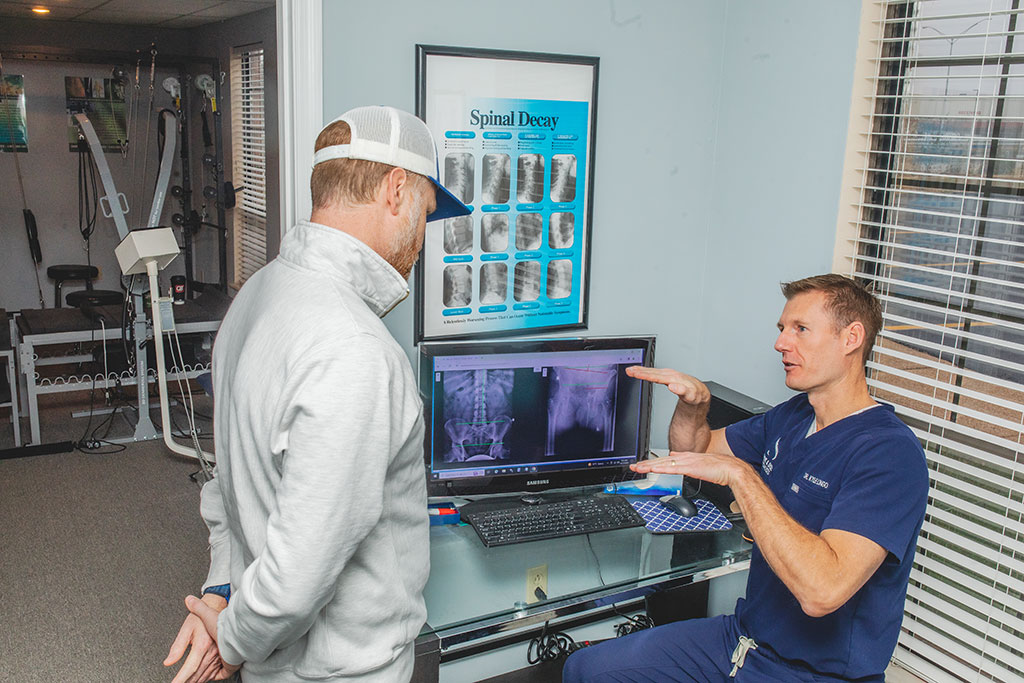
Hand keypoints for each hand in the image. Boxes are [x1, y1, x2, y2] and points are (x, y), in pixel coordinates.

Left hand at [164, 594, 238, 682]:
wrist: (217, 608)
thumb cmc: (201, 617)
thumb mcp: (186, 628)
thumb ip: (177, 646)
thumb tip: (168, 661)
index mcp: (202, 645)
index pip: (189, 668)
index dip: (180, 680)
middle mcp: (213, 652)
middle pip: (198, 675)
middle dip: (187, 682)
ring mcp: (220, 655)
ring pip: (207, 675)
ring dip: (196, 681)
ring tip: (187, 682)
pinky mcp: (225, 655)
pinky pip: (218, 672)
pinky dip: (209, 678)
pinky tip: (203, 678)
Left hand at [626, 366, 708, 405]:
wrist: (701, 397)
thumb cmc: (684, 388)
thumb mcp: (666, 382)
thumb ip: (653, 377)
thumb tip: (635, 371)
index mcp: (668, 375)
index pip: (652, 372)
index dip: (640, 371)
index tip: (629, 370)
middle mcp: (675, 378)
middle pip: (659, 375)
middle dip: (646, 374)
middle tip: (634, 372)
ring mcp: (685, 385)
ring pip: (673, 381)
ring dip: (663, 379)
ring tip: (649, 377)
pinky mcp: (694, 394)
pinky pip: (688, 392)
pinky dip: (681, 389)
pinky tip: (674, 387)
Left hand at [630, 451, 746, 487]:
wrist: (731, 469)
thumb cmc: (719, 468)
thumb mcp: (699, 464)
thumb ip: (686, 461)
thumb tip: (675, 457)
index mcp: (686, 456)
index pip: (665, 459)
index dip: (652, 462)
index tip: (642, 465)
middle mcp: (684, 457)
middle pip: (661, 461)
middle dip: (646, 464)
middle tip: (633, 466)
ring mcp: (686, 462)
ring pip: (663, 463)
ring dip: (649, 466)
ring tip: (638, 468)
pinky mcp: (690, 467)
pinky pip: (673, 468)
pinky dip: (662, 469)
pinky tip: (653, 470)